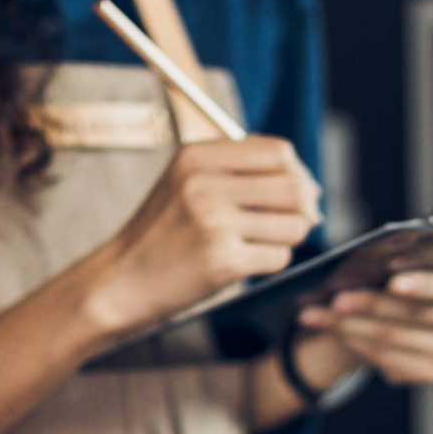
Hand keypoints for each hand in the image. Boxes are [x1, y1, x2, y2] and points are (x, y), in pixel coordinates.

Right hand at [85, 136, 321, 339]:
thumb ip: (241, 171)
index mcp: (197, 156)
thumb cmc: (164, 232)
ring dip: (287, 237)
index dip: (297, 173)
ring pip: (294, 225)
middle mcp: (204, 184)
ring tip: (259, 242)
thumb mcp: (186, 181)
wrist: (120, 281)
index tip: (295, 191)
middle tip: (291, 221)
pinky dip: (270, 262)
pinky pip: (279, 258)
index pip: (278, 152)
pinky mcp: (223, 262)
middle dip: (302, 207)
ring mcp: (214, 224)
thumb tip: (311, 187)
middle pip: (294, 188)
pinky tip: (243, 262)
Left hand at [296, 259, 432, 384]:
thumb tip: (364, 262)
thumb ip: (398, 258)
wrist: (400, 309)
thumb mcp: (407, 259)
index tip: (390, 272)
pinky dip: (354, 341)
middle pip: (421, 313)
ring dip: (352, 324)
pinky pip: (389, 359)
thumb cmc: (406, 272)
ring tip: (318, 312)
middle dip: (374, 303)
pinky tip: (330, 328)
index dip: (424, 279)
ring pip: (398, 337)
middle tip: (337, 298)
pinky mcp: (432, 372)